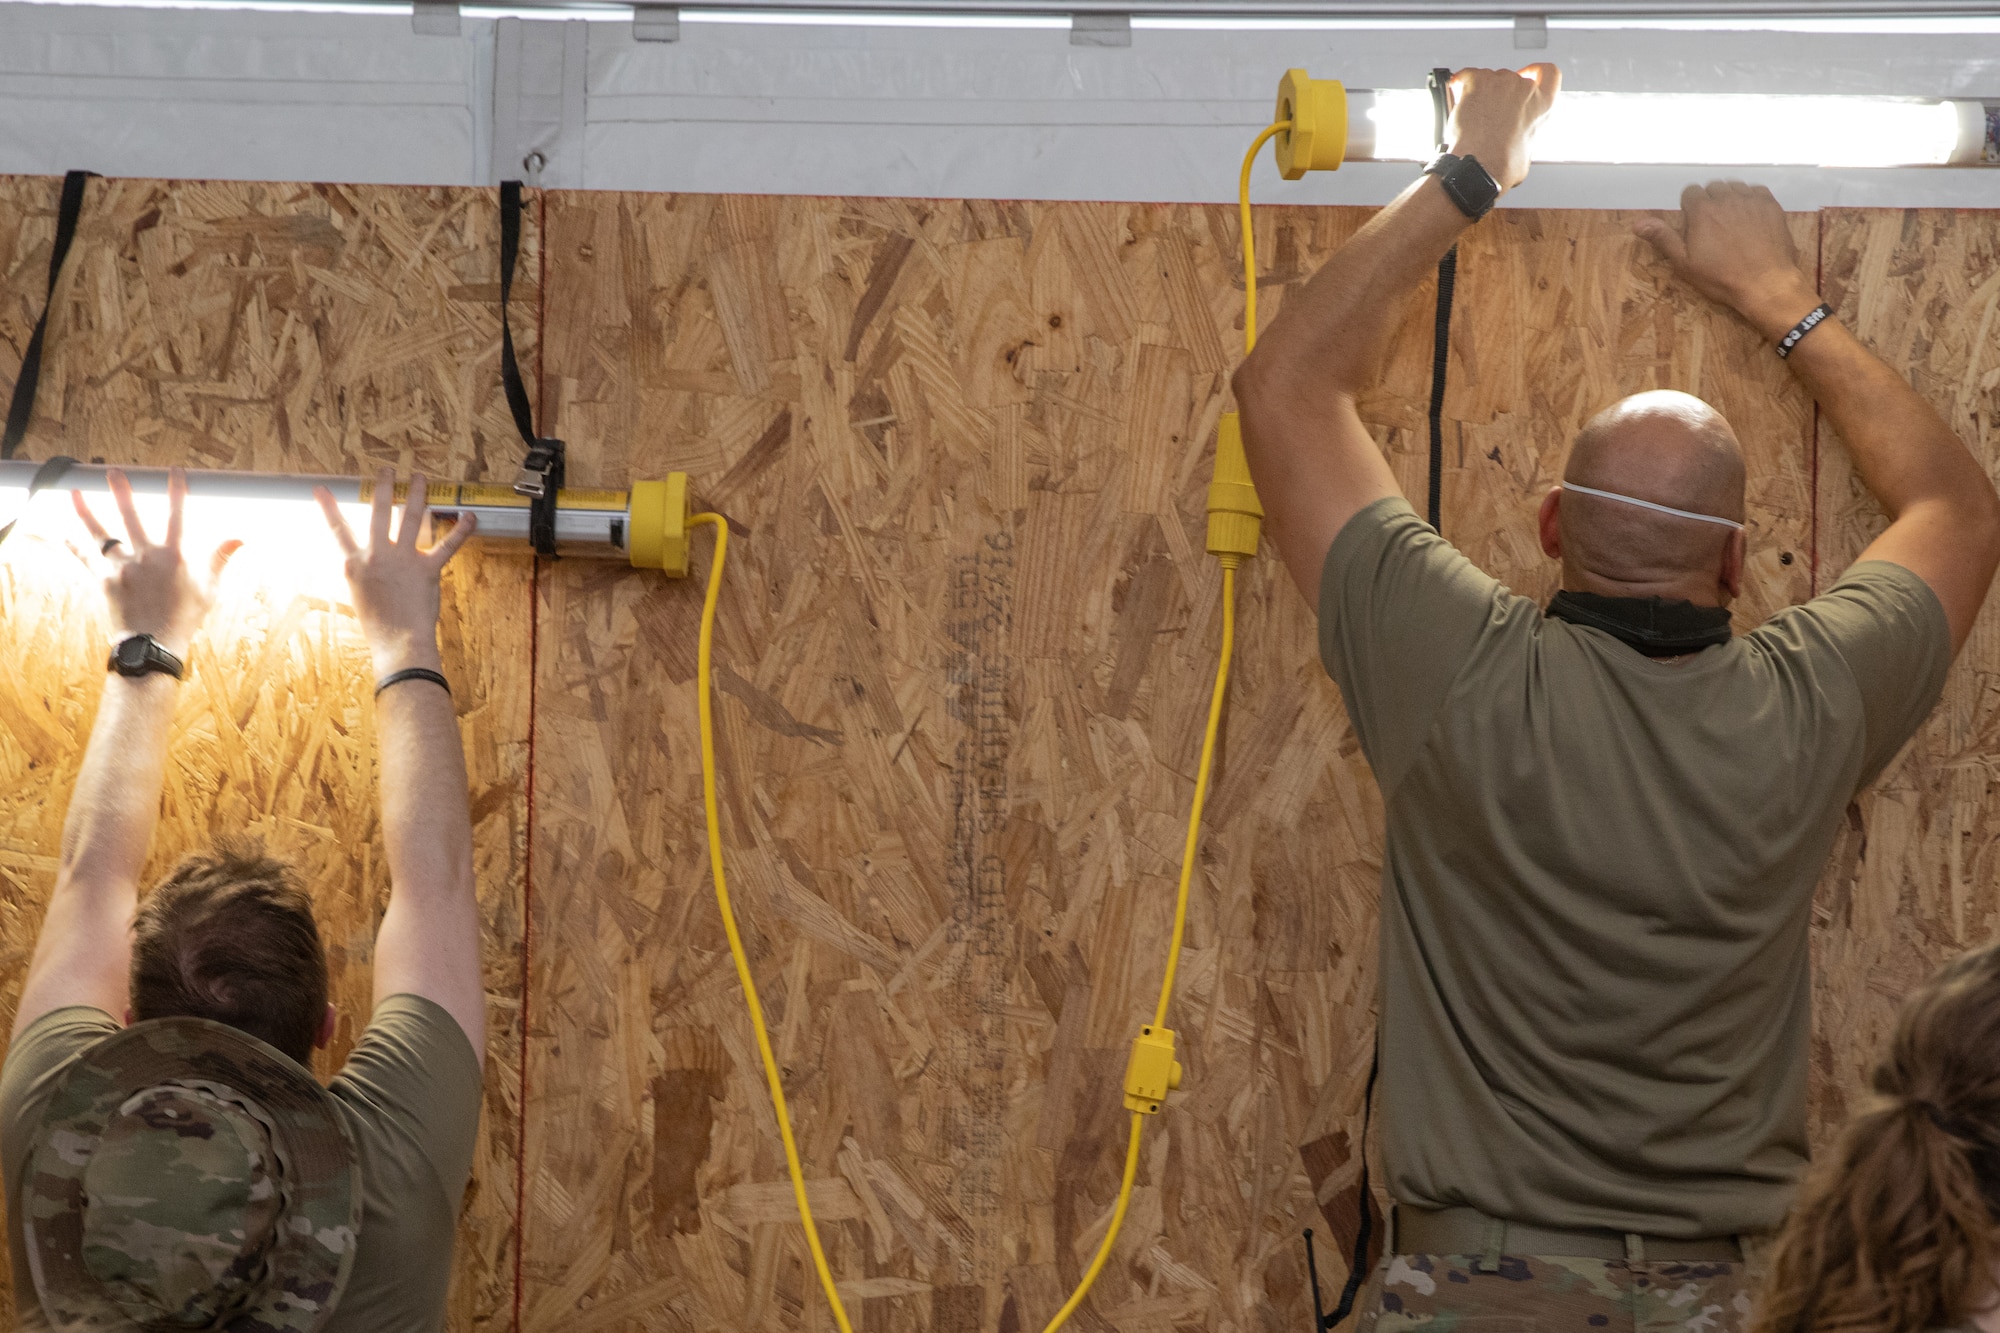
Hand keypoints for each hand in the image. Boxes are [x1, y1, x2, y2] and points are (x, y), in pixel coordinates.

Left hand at [71, 468, 238, 660]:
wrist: (153, 644)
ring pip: (100, 533)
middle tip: (112, 471)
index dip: (177, 492)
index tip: (175, 471)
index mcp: (174, 556)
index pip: (177, 516)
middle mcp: (145, 557)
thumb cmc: (185, 617)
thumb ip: (219, 559)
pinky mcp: (105, 581)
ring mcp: (122, 568)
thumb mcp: (209, 589)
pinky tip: (63, 532)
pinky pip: (86, 559)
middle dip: (121, 491)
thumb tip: (240, 538)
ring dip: (85, 511)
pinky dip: (74, 546)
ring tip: (73, 492)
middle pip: (130, 516)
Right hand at [317, 469, 476, 676]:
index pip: (338, 530)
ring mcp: (402, 559)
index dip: (328, 508)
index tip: (320, 489)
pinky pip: (447, 544)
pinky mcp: (427, 569)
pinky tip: (470, 516)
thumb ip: (363, 572)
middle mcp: (377, 556)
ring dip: (416, 494)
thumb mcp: (359, 594)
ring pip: (410, 516)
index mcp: (355, 563)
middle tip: (388, 469)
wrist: (397, 642)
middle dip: (384, 486)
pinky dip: (461, 530)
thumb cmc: (378, 625)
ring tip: (419, 477)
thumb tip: (364, 560)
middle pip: (379, 512)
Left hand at [1447, 64, 1560, 192]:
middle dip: (1500, 92)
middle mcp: (1524, 88)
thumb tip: (1516, 134)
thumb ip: (1526, 130)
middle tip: (1489, 112)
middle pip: (1513, 79)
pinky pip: (1467, 75)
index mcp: (1542, 104)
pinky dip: (1460, 83)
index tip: (1528, 73)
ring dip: (1481, 91)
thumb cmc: (1502, 163)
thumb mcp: (1529, 149)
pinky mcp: (1478, 82)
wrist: (1479, 166)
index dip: (1536, 71)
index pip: (1549, 72)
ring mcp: (1501, 83)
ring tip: (1473, 114)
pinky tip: (1458, 96)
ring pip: (1489, 78)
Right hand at [1634, 182, 1822, 339]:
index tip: (1694, 224)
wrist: (1765, 283)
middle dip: (1710, 201)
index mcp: (1702, 210)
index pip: (1690, 192)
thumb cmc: (1721, 277)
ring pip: (1735, 186)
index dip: (1689, 207)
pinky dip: (1751, 199)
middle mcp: (1726, 198)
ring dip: (1730, 198)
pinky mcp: (1770, 205)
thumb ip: (1663, 238)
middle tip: (1713, 225)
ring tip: (1732, 221)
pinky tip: (1750, 217)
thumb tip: (1638, 224)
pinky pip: (1756, 190)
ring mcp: (1751, 200)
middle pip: (1713, 187)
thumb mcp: (1685, 263)